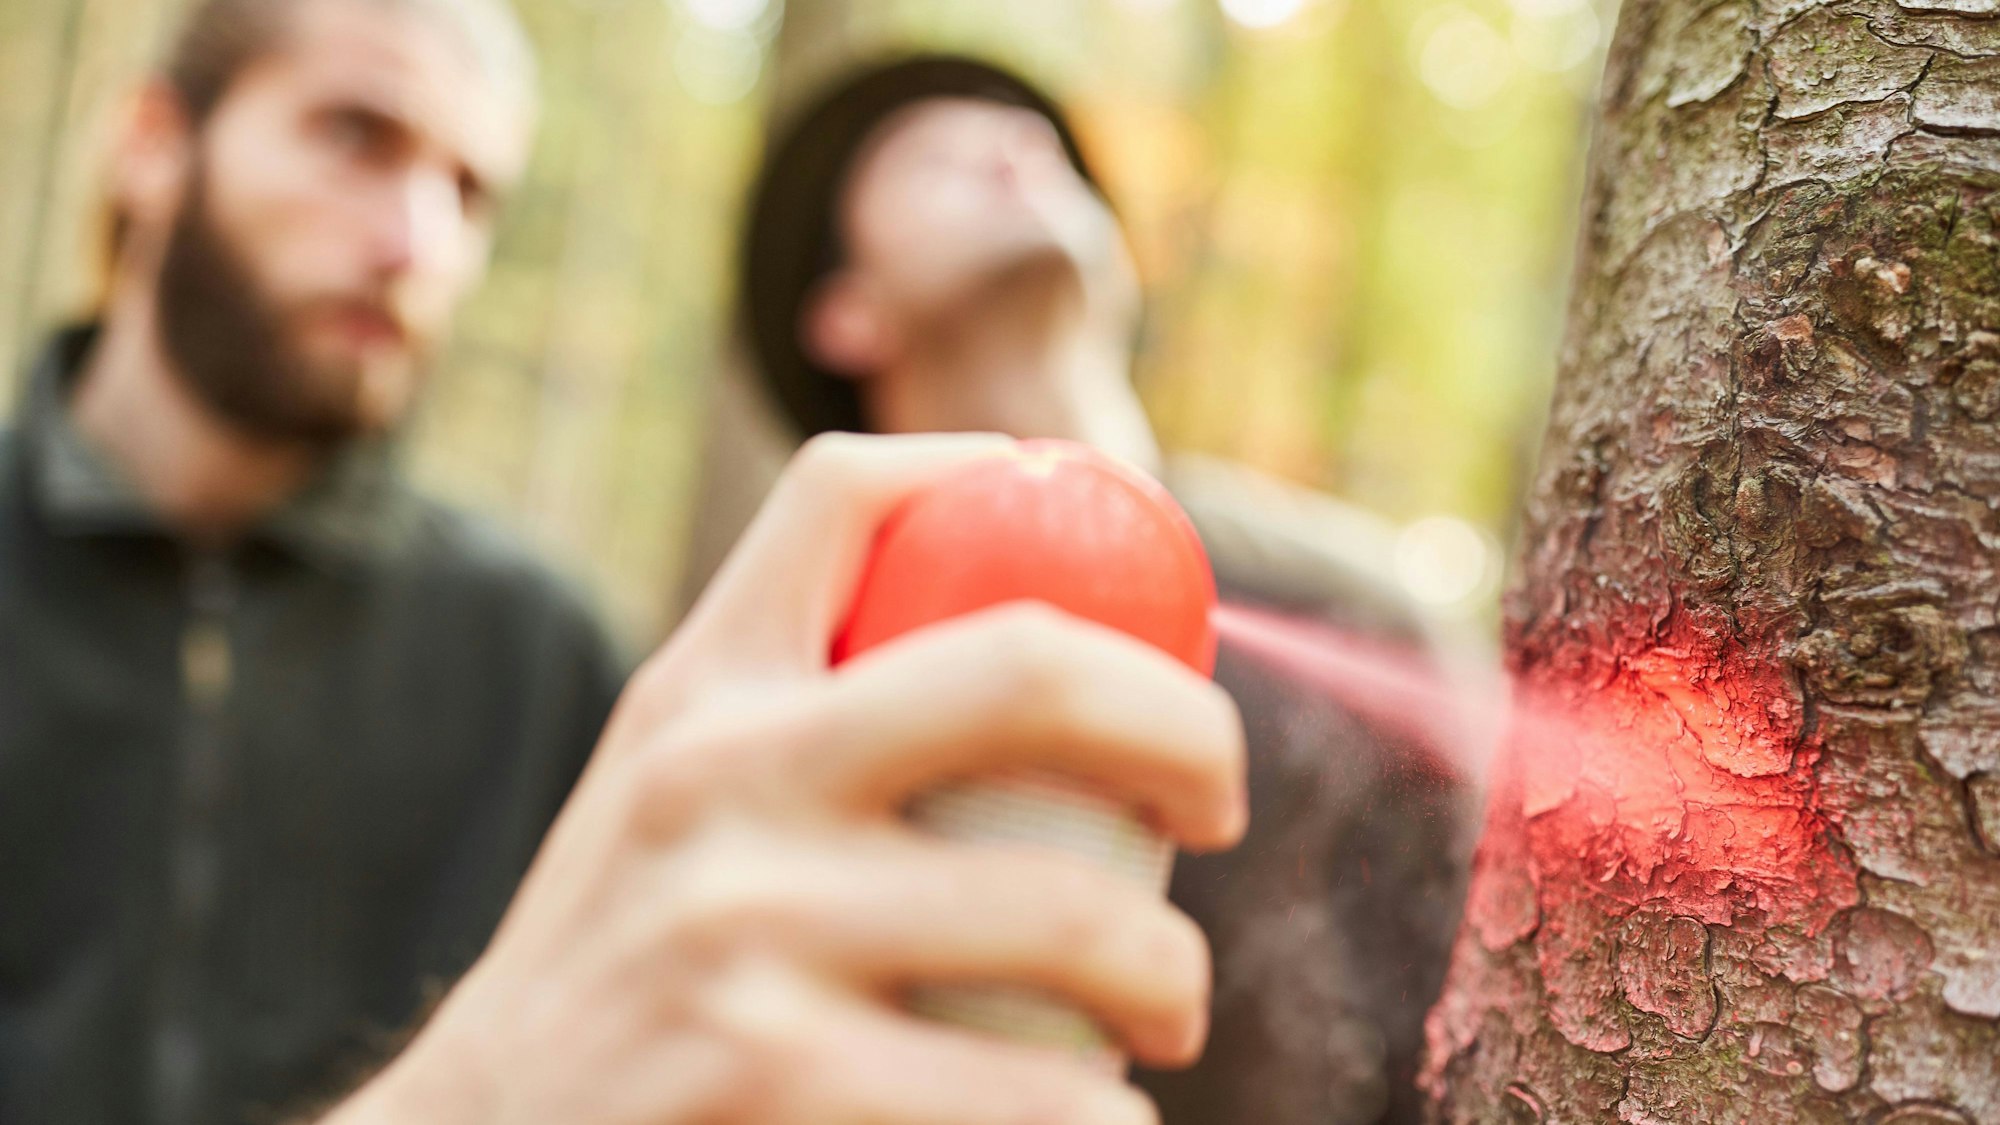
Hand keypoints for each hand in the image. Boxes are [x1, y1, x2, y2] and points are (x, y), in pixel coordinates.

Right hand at [325, 433, 1247, 1124]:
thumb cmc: (626, 977)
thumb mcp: (672, 807)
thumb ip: (798, 725)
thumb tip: (1027, 667)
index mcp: (698, 692)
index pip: (850, 492)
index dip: (1009, 468)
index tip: (1118, 551)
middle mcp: (715, 779)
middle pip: (1030, 668)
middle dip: (1188, 733)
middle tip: (1219, 809)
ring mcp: (737, 932)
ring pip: (1074, 915)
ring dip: (1172, 980)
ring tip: (1166, 1018)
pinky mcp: (765, 1081)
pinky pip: (1033, 1097)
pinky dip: (1103, 1122)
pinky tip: (1096, 1122)